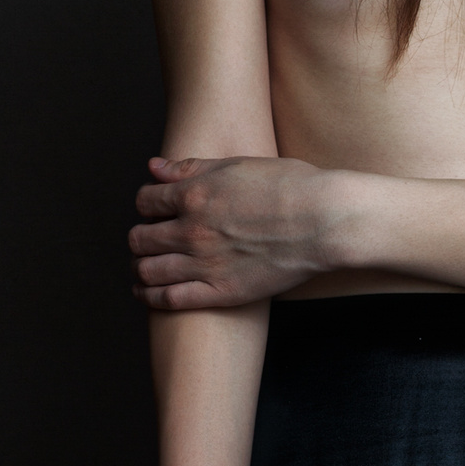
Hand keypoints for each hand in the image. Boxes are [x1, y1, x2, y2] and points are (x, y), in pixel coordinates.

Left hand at [130, 155, 341, 309]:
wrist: (325, 221)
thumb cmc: (289, 186)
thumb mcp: (236, 165)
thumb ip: (191, 167)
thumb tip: (154, 167)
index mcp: (194, 194)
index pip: (145, 201)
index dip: (146, 204)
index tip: (155, 209)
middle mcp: (191, 230)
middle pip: (140, 237)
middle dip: (140, 236)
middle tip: (148, 238)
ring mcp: (204, 264)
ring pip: (147, 270)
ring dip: (139, 267)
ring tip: (143, 266)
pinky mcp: (220, 293)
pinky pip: (168, 300)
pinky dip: (149, 297)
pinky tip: (146, 293)